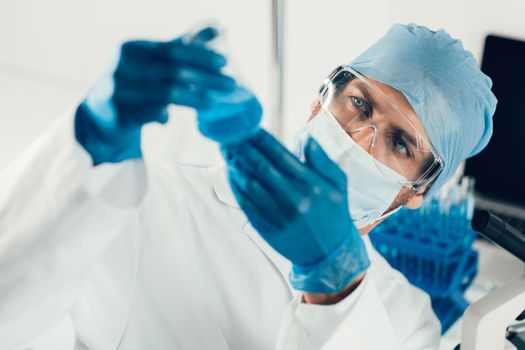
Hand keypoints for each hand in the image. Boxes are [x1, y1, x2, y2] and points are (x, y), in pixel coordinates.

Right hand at [75, 27, 234, 164]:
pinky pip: (151, 114)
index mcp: (131, 48)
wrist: (99, 113)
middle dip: (206, 78)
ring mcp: (119, 90)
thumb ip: (181, 46)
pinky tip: (169, 118)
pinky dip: (163, 115)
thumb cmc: (133, 82)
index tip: (224, 62)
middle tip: (230, 84)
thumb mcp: (152, 60)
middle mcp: (123, 66)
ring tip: (213, 102)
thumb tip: (215, 31)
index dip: (200, 56)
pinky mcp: (119, 113)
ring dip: (194, 98)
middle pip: (174, 71)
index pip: (172, 49)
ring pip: (166, 94)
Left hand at [223, 130, 369, 292]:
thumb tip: (305, 139)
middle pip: (260, 166)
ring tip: (226, 149)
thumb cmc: (334, 215)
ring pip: (249, 184)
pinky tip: (231, 173)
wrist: (330, 254)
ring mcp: (277, 214)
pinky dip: (236, 185)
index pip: (279, 154)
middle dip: (243, 147)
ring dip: (235, 164)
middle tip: (229, 133)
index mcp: (310, 184)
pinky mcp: (266, 227)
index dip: (260, 139)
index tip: (248, 126)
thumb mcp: (339, 184)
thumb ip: (322, 160)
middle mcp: (292, 198)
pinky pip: (246, 202)